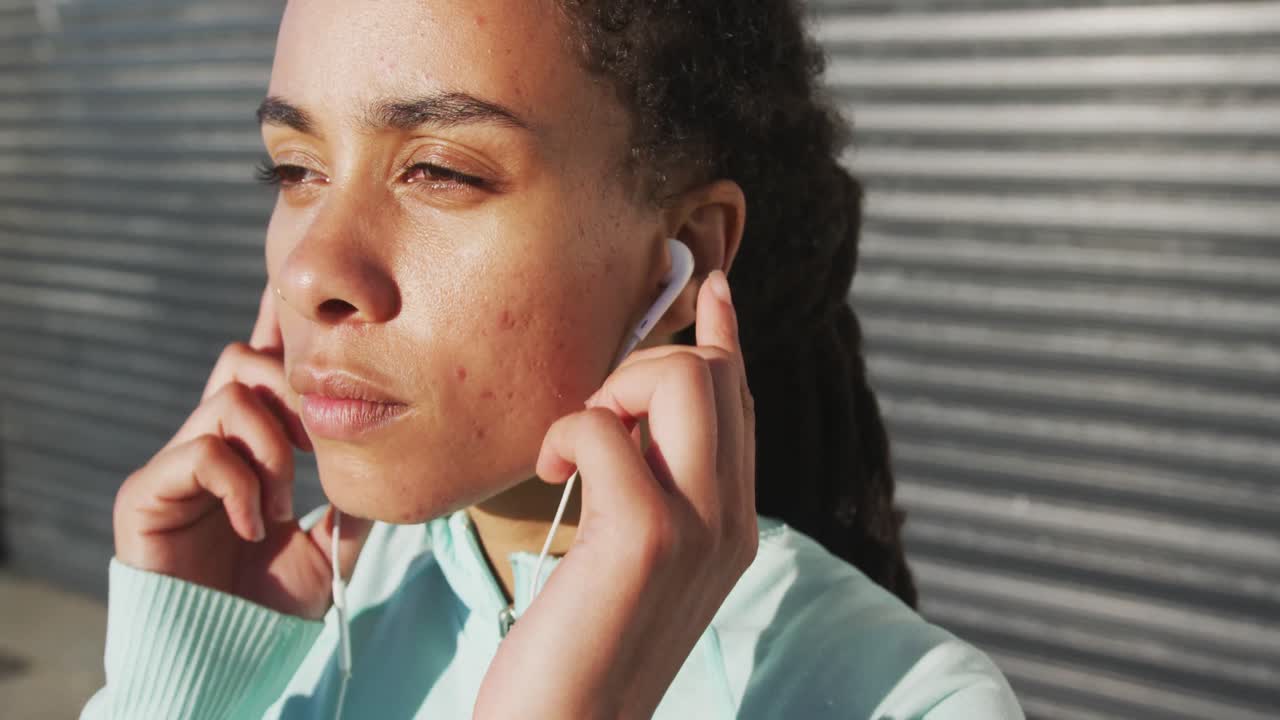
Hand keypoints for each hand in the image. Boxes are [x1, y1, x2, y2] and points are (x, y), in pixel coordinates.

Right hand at [112, 286, 371, 618]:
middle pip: (244, 359)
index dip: (284, 334)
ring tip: (280, 505)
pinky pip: (204, 451)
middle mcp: (210, 440)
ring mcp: (176, 462)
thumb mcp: (330, 545)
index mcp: (249, 444)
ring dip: (274, 450)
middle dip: (294, 393)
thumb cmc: (273, 602)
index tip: (320, 321)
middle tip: (319, 448)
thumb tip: (389, 463)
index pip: (264, 369)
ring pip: (231, 395)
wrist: (230, 653)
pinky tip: (255, 527)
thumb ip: (351, 500)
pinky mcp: (147, 491)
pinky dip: (243, 486)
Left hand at [475, 269, 757, 718]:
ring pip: (680, 381)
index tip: (711, 289)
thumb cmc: (578, 652)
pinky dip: (565, 432)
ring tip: (575, 446)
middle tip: (593, 420)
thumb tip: (623, 421)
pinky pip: (601, 428)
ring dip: (611, 392)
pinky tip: (548, 470)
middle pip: (714, 374)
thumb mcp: (630, 563)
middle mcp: (733, 520)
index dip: (724, 339)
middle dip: (643, 366)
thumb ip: (650, 490)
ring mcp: (699, 527)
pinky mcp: (646, 537)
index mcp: (733, 525)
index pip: (743, 405)